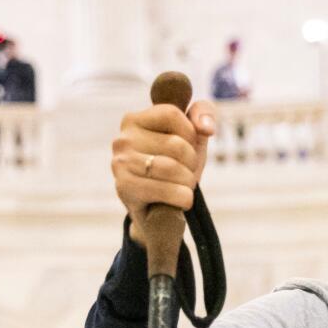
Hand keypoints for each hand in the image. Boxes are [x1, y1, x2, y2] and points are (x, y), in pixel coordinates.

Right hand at [111, 100, 217, 225]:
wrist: (158, 213)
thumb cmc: (176, 168)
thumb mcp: (193, 137)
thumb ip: (203, 114)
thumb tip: (206, 127)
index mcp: (134, 120)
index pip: (171, 114)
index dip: (190, 134)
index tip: (187, 147)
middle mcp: (122, 139)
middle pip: (176, 145)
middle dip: (191, 163)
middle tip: (184, 173)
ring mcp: (121, 164)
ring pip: (173, 169)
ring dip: (188, 182)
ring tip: (182, 186)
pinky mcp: (124, 188)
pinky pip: (167, 191)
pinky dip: (184, 198)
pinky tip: (179, 200)